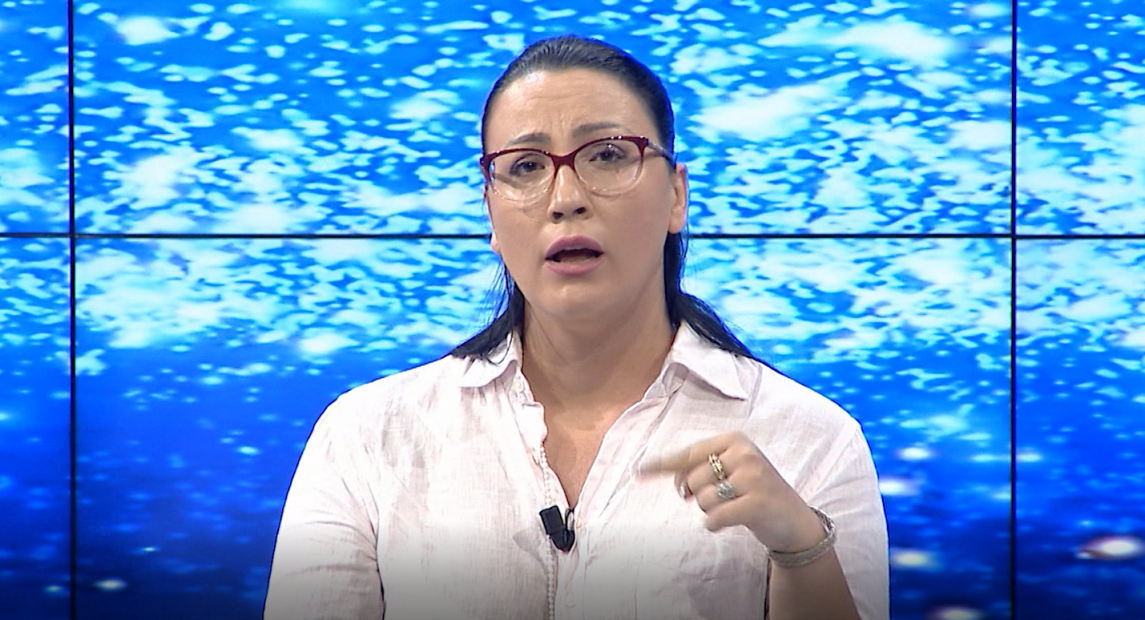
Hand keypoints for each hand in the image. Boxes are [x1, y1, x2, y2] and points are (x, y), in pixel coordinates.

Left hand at [639, 431, 826, 552]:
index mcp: (735, 440)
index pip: (690, 454)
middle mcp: (744, 453)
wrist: (794, 520)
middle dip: (700, 496)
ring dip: (711, 511)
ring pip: (703, 500)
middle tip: (724, 499)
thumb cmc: (754, 493)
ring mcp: (753, 477)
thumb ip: (695, 470)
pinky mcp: (757, 503)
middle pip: (693, 480)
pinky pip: (714, 518)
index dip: (664, 465)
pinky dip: (716, 525)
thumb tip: (655, 473)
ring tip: (734, 508)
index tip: (639, 470)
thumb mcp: (729, 472)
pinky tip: (733, 522)